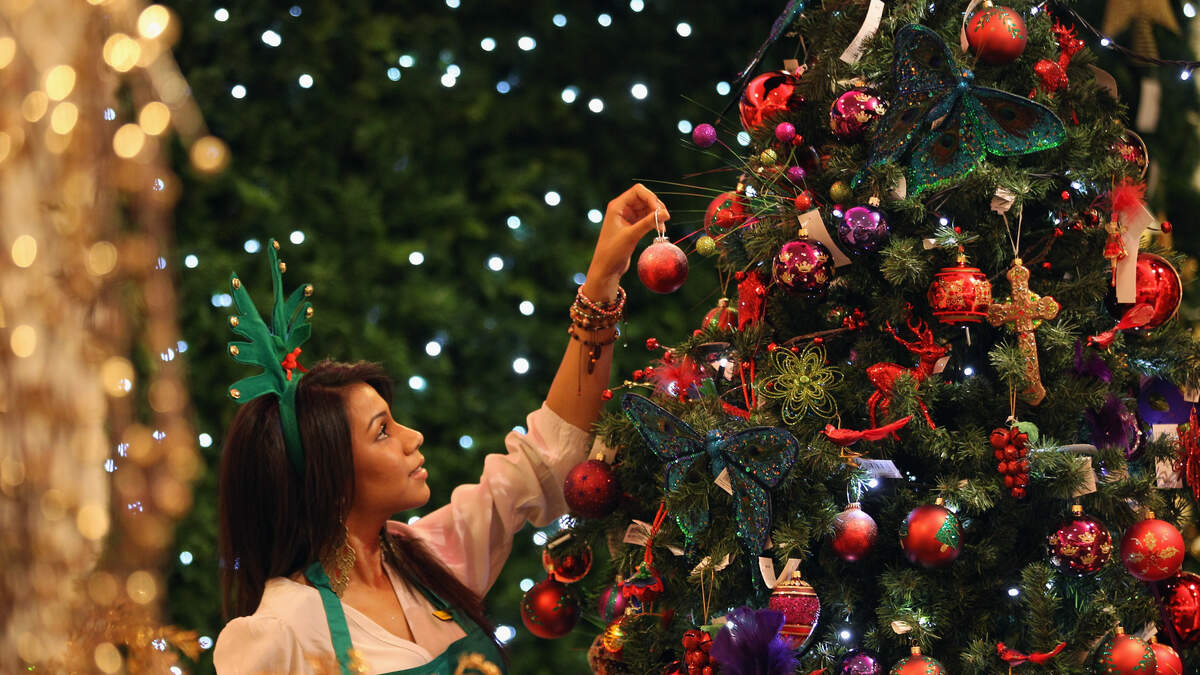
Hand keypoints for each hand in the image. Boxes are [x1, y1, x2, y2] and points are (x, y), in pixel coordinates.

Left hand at [582, 183, 668, 301]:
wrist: (606, 269)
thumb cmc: (613, 252)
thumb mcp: (631, 235)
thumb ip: (648, 223)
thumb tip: (666, 213)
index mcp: (617, 206)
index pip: (638, 191)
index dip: (651, 198)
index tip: (660, 211)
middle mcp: (622, 209)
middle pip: (645, 198)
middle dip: (656, 207)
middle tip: (664, 219)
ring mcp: (628, 217)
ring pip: (647, 208)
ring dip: (656, 215)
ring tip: (662, 228)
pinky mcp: (632, 226)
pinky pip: (647, 218)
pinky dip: (654, 222)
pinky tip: (659, 230)